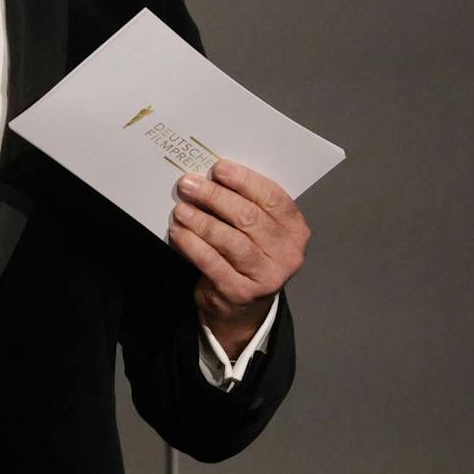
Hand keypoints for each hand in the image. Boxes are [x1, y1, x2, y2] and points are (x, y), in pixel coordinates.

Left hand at [169, 160, 310, 357]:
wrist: (242, 304)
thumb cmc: (247, 255)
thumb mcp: (256, 230)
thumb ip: (245, 204)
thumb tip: (210, 176)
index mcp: (295, 230)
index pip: (273, 198)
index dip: (245, 181)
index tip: (218, 168)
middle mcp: (287, 254)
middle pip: (249, 218)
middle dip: (215, 197)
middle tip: (188, 184)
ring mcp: (267, 276)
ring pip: (231, 241)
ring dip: (201, 221)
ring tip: (180, 209)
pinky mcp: (241, 292)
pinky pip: (213, 263)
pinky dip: (193, 245)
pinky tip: (178, 233)